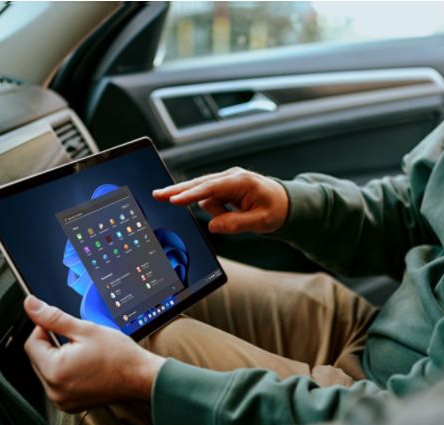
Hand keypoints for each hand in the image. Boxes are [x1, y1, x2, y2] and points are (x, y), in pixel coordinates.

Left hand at [23, 296, 164, 412]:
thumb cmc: (119, 356)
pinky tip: (85, 368)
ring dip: (59, 360)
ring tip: (84, 356)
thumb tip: (31, 305)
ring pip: (48, 371)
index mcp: (54, 370)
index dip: (45, 329)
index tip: (62, 327)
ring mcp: (62, 400)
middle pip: (38, 358)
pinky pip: (58, 384)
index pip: (32, 343)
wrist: (140, 377)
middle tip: (78, 342)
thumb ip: (53, 317)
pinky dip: (66, 374)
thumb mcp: (85, 329)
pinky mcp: (69, 404)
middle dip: (53, 346)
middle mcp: (54, 390)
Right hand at [153, 167, 288, 233]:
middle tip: (157, 195)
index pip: (211, 188)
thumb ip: (237, 224)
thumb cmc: (276, 210)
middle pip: (198, 184)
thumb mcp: (261, 222)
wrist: (285, 203)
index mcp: (241, 182)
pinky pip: (210, 199)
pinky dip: (215, 209)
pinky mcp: (224, 187)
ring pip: (206, 197)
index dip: (191, 194)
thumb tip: (214, 227)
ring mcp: (226, 181)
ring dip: (215, 211)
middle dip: (178, 191)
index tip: (174, 199)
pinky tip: (231, 213)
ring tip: (239, 216)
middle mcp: (231, 177)